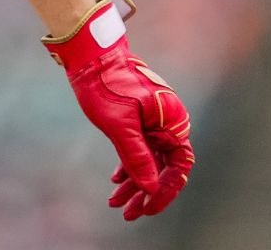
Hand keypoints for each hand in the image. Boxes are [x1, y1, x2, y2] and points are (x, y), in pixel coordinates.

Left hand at [43, 0, 194, 220]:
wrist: (91, 56)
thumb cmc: (106, 84)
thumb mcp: (119, 125)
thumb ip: (136, 156)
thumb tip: (150, 188)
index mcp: (173, 123)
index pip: (178, 168)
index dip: (164, 191)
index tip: (146, 208)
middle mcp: (169, 123)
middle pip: (163, 168)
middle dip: (145, 193)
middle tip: (128, 214)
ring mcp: (155, 122)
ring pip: (149, 161)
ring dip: (133, 183)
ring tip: (115, 203)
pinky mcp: (140, 120)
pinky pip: (139, 149)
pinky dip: (128, 165)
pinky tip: (116, 181)